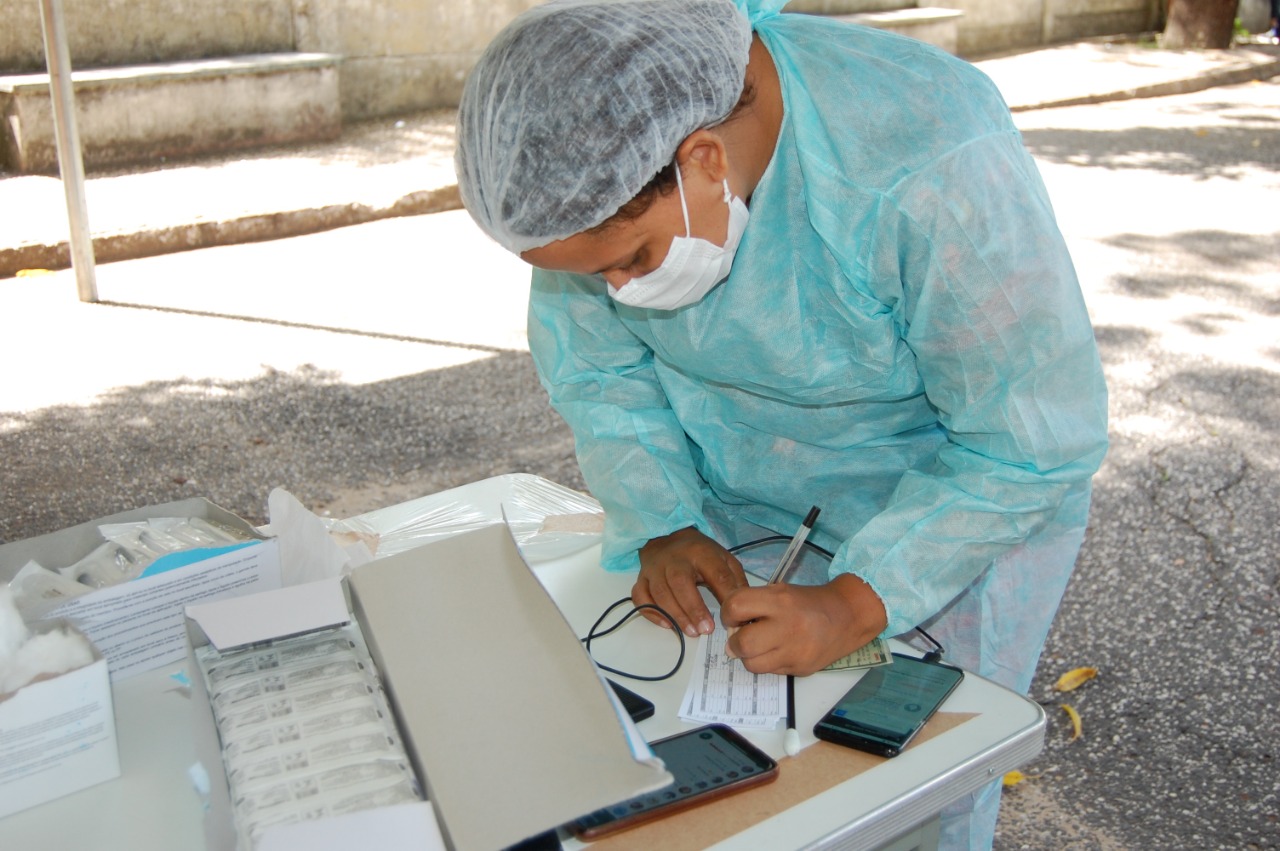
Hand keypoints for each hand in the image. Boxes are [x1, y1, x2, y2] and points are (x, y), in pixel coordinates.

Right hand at [633, 527, 747, 637]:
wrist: (667, 538)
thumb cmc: (700, 554)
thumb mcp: (724, 559)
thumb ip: (735, 581)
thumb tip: (744, 610)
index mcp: (701, 551)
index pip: (714, 572)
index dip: (722, 595)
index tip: (729, 618)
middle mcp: (674, 558)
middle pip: (680, 582)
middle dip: (693, 608)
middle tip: (705, 630)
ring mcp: (654, 568)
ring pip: (660, 592)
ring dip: (675, 614)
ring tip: (691, 632)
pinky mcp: (641, 578)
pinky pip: (640, 596)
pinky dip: (651, 612)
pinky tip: (667, 624)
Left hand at [720, 574, 887, 675]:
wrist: (848, 616)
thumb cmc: (808, 602)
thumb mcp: (781, 591)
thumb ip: (755, 605)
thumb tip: (731, 629)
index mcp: (780, 601)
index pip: (736, 607)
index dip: (728, 613)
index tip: (734, 616)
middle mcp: (787, 627)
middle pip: (742, 643)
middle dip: (735, 641)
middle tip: (741, 636)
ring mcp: (795, 651)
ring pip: (753, 664)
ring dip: (749, 656)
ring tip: (758, 646)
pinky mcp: (801, 669)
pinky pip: (771, 672)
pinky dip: (768, 663)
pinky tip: (777, 651)